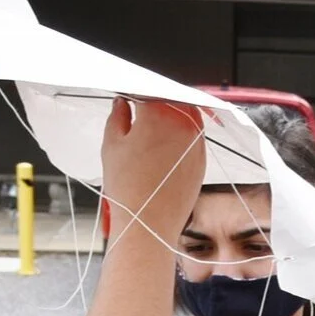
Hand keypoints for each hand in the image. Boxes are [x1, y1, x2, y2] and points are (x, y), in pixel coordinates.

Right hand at [101, 98, 206, 251]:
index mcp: (158, 114)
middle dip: (157, 102)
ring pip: (187, 116)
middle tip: (142, 109)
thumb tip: (122, 104)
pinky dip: (182, 134)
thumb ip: (118, 116)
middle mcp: (182, 124)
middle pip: (171, 100)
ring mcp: (196, 141)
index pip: (148, 91)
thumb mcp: (111, 145)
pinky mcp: (202, 159)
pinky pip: (194, 137)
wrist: (148, 223)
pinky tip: (166, 144)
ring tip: (154, 126)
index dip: (137, 93)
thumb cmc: (128, 189)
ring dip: (172, 115)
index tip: (130, 97)